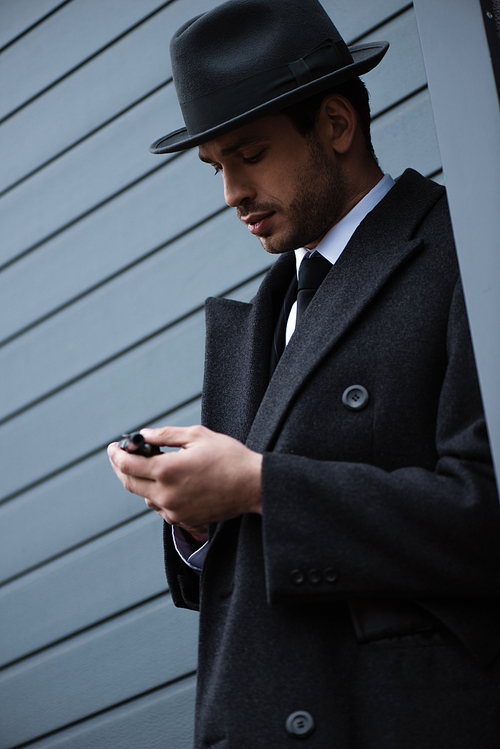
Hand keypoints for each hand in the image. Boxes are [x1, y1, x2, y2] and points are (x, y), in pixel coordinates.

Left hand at [107, 425, 262, 538]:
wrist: (253, 486)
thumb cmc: (229, 457)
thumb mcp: (197, 436)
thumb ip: (166, 435)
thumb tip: (143, 435)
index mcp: (167, 471)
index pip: (126, 465)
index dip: (115, 454)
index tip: (114, 446)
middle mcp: (166, 495)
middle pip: (129, 483)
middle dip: (121, 467)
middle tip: (121, 455)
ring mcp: (174, 511)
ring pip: (144, 496)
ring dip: (140, 481)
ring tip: (148, 466)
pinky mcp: (183, 520)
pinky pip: (160, 507)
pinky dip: (156, 494)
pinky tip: (167, 482)